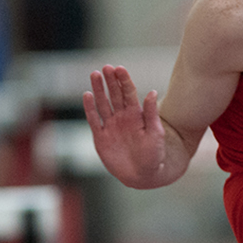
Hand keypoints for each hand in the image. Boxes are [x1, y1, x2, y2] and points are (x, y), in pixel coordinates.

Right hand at [82, 65, 165, 187]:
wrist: (143, 175)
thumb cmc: (154, 155)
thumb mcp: (156, 133)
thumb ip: (151, 113)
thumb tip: (152, 92)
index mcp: (136, 115)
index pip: (128, 93)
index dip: (124, 80)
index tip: (119, 68)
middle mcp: (122, 117)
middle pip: (114, 95)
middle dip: (110, 81)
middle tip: (105, 67)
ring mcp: (111, 126)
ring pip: (102, 104)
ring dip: (98, 90)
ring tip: (94, 75)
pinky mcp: (101, 137)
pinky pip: (94, 120)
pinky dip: (89, 108)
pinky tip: (86, 95)